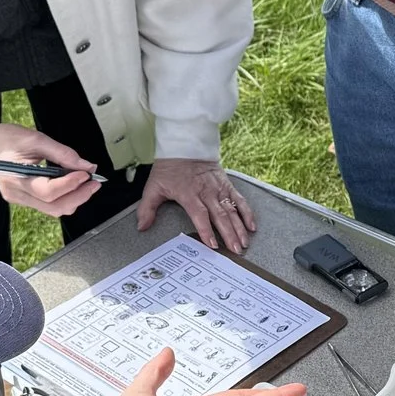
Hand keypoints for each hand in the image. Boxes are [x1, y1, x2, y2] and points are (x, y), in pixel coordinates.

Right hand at [0, 120, 100, 217]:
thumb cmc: (5, 139)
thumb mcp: (35, 138)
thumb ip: (62, 153)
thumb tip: (85, 165)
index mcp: (16, 178)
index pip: (48, 191)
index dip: (71, 184)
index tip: (86, 174)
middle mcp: (17, 194)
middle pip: (54, 207)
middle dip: (79, 196)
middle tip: (94, 183)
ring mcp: (19, 199)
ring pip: (53, 209)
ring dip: (74, 198)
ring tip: (85, 183)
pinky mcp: (22, 199)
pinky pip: (47, 205)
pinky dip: (64, 197)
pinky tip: (71, 185)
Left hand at [135, 157, 254, 251]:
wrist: (185, 145)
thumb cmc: (170, 168)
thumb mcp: (153, 187)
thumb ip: (147, 208)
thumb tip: (142, 227)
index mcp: (189, 194)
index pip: (200, 215)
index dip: (207, 230)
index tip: (212, 244)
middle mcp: (207, 192)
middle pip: (220, 216)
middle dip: (229, 234)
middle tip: (235, 250)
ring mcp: (219, 189)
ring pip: (232, 211)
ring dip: (240, 228)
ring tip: (244, 243)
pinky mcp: (227, 185)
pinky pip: (239, 200)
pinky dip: (247, 213)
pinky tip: (252, 226)